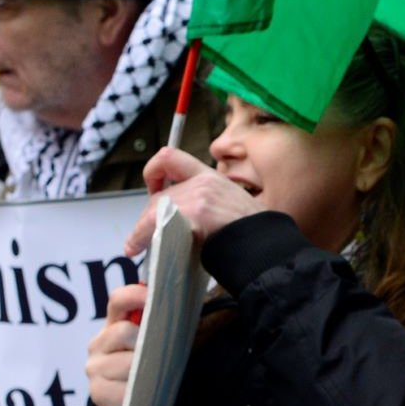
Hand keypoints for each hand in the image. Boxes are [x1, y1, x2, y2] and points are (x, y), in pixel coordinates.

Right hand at [86, 284, 148, 405]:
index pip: (118, 300)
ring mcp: (95, 370)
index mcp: (113, 326)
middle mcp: (98, 344)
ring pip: (127, 363)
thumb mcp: (152, 346)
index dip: (135, 295)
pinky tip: (147, 394)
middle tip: (160, 355)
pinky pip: (127, 388)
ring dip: (147, 370)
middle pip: (123, 332)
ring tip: (155, 377)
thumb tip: (183, 306)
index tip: (155, 297)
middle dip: (147, 342)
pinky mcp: (99, 393)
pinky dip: (143, 391)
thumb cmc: (146, 371)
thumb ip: (159, 326)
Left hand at [127, 147, 262, 254]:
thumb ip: (209, 203)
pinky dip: (140, 236)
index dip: (155, 170)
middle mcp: (204, 182)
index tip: (153, 188)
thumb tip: (184, 215)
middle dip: (149, 214)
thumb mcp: (234, 207)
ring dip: (142, 228)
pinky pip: (153, 223)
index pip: (172, 157)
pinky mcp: (195, 214)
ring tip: (137, 244)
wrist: (269, 248)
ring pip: (154, 208)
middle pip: (160, 193)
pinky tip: (135, 247)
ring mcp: (199, 197)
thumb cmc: (254, 237)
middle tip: (144, 233)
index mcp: (213, 178)